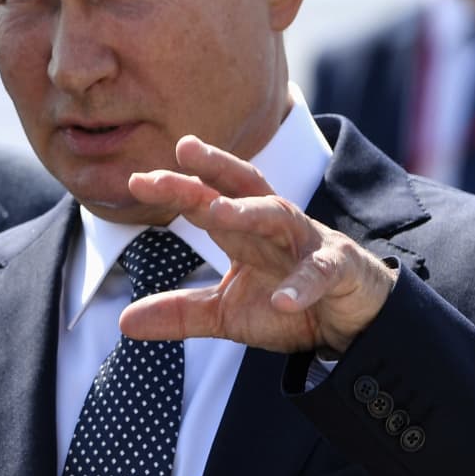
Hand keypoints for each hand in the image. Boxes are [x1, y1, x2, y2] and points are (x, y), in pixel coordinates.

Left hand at [118, 135, 394, 354]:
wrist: (352, 324)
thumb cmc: (288, 304)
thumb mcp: (226, 313)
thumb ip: (179, 313)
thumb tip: (123, 322)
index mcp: (244, 230)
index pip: (207, 199)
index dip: (175, 187)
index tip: (135, 180)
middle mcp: (274, 225)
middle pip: (243, 187)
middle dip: (213, 167)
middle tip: (182, 151)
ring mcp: (308, 243)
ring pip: (278, 214)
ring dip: (248, 211)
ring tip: (215, 213)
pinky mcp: (339, 269)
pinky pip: (319, 271)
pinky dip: (301, 284)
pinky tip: (282, 300)